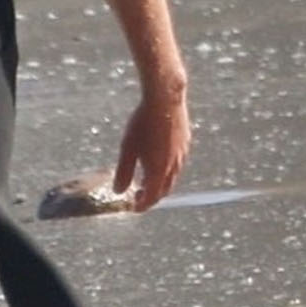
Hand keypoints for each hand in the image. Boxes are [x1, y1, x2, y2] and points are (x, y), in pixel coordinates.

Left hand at [112, 83, 189, 211]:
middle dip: (152, 196)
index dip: (142, 205)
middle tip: (139, 196)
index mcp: (159, 172)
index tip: (133, 207)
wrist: (166, 99)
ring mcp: (183, 155)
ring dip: (161, 183)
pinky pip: (178, 163)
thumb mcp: (128, 148)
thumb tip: (118, 192)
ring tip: (147, 179)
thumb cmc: (142, 123)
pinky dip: (168, 170)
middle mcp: (174, 167)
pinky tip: (160, 160)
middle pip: (164, 190)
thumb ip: (123, 172)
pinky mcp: (186, 142)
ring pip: (173, 177)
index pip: (152, 197)